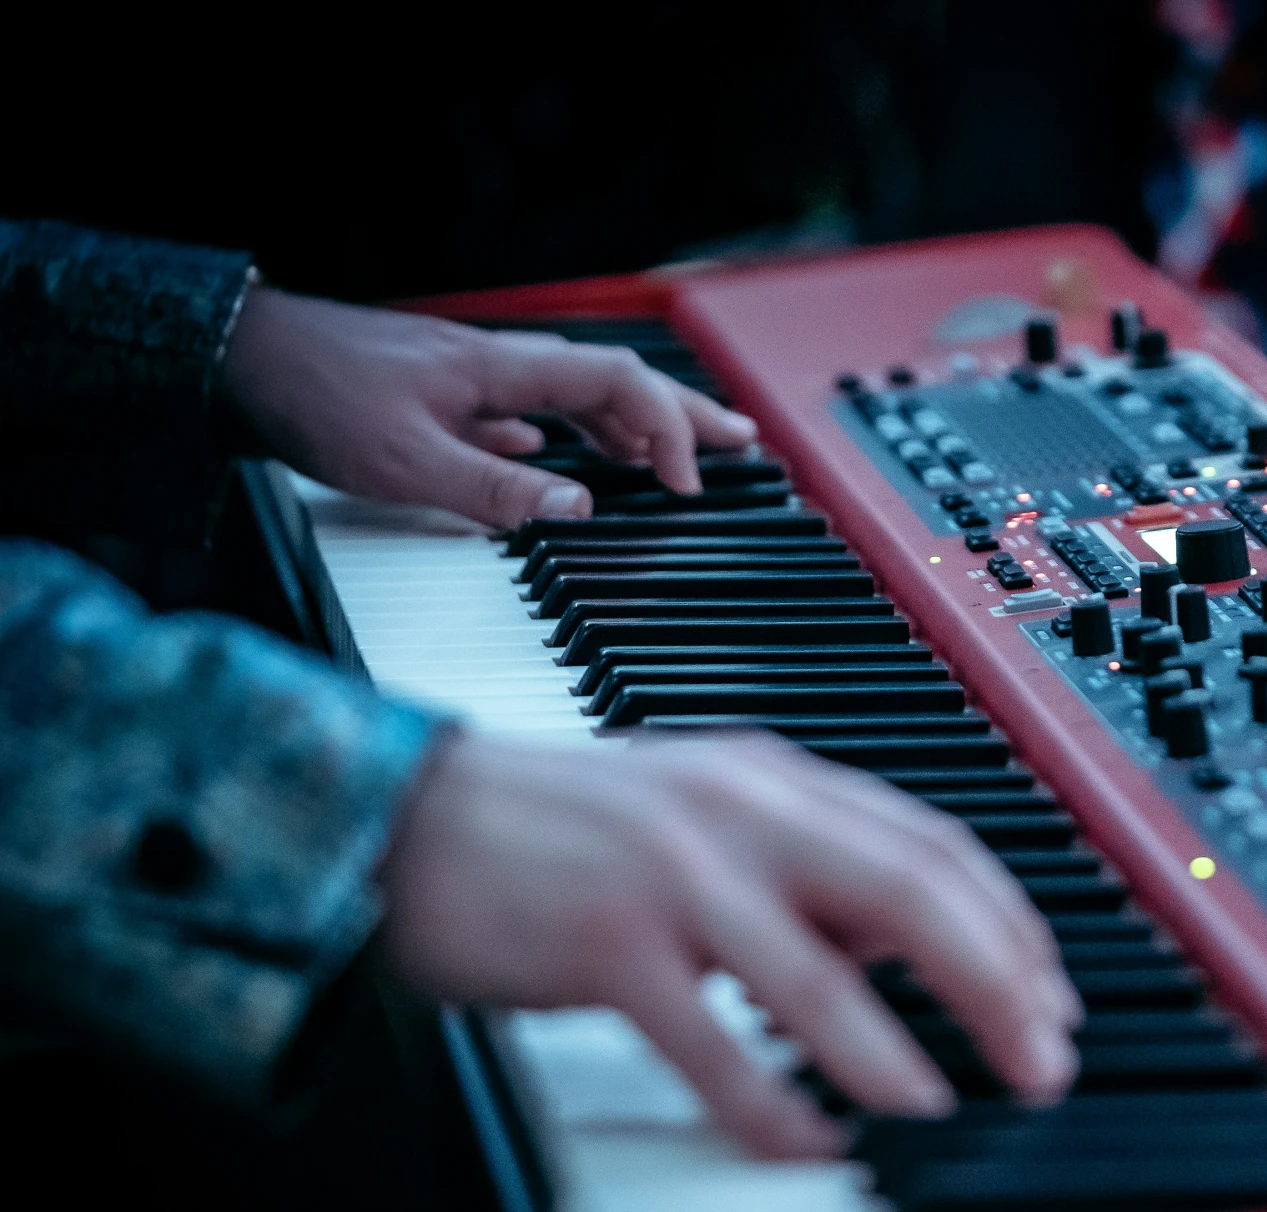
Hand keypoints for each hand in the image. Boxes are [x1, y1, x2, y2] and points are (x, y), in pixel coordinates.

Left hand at [222, 288, 757, 527]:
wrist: (239, 358)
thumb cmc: (315, 399)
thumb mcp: (406, 463)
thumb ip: (496, 494)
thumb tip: (578, 513)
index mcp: (504, 371)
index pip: (619, 384)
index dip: (669, 429)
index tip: (691, 483)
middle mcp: (499, 365)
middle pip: (617, 382)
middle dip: (684, 415)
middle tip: (742, 442)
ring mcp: (473, 378)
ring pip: (577, 395)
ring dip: (633, 425)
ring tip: (672, 458)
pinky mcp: (445, 395)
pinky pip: (531, 409)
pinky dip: (571, 433)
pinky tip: (565, 459)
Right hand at [378, 732, 1082, 1156]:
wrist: (412, 818)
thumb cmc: (564, 831)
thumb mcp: (708, 817)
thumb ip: (809, 866)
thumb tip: (915, 939)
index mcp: (775, 781)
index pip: (931, 845)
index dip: (1010, 926)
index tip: (1054, 997)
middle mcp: (739, 814)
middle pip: (907, 891)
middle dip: (994, 982)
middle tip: (1041, 1059)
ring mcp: (673, 876)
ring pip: (816, 974)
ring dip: (894, 1054)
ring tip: (946, 1110)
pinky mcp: (605, 943)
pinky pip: (709, 1043)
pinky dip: (768, 1103)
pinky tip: (808, 1145)